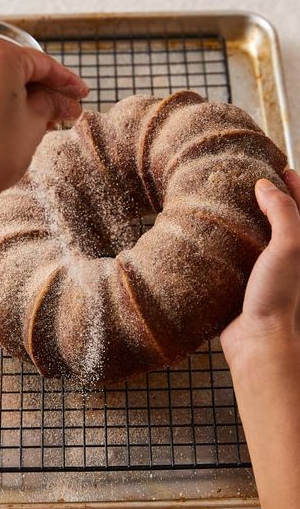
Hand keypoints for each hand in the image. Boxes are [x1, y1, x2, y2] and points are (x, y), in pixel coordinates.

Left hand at [0, 37, 88, 205]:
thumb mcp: (35, 123)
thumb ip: (51, 104)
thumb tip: (65, 102)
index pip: (42, 64)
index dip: (67, 81)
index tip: (81, 93)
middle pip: (22, 70)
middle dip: (48, 91)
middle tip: (70, 108)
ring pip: (6, 82)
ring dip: (30, 98)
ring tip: (53, 119)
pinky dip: (10, 102)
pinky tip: (28, 119)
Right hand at [221, 169, 299, 367]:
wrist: (259, 341)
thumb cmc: (278, 296)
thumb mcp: (289, 247)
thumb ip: (283, 213)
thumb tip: (266, 186)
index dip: (295, 184)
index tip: (280, 167)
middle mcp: (289, 258)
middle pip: (284, 219)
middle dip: (272, 199)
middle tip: (253, 181)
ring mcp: (268, 271)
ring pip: (260, 238)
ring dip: (250, 220)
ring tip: (231, 203)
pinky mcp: (247, 284)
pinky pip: (241, 258)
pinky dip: (232, 244)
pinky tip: (217, 237)